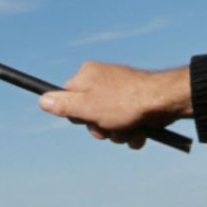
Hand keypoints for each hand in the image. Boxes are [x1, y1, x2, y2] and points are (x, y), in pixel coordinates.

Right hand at [39, 62, 191, 148]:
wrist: (165, 100)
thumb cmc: (124, 102)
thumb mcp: (88, 108)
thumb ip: (64, 105)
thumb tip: (41, 99)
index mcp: (86, 74)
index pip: (68, 98)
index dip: (78, 115)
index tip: (90, 119)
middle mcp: (100, 78)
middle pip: (90, 111)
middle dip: (102, 127)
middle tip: (111, 129)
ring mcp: (119, 88)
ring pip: (110, 119)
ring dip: (119, 132)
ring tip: (131, 130)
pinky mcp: (135, 99)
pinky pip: (126, 119)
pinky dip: (132, 129)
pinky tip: (141, 131)